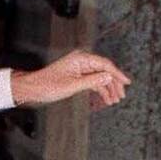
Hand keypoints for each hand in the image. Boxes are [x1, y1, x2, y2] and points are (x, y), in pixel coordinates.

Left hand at [10, 49, 129, 109]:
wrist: (34, 88)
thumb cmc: (48, 85)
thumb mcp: (73, 85)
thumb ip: (92, 81)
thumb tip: (108, 77)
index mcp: (81, 59)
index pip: (105, 65)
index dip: (117, 74)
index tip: (126, 82)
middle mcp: (82, 61)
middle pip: (104, 71)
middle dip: (113, 84)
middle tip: (121, 95)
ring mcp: (80, 68)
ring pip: (99, 77)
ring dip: (107, 89)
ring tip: (113, 100)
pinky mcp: (77, 75)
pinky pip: (92, 81)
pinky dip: (99, 90)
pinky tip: (104, 98)